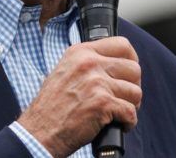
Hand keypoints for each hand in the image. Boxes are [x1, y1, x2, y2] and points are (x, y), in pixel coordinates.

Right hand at [17, 37, 141, 157]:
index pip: (122, 44)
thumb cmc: (52, 106)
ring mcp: (96, 83)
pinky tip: (118, 125)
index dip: (131, 60)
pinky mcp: (102, 104)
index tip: (128, 73)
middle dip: (133, 86)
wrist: (40, 131)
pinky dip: (128, 123)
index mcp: (80, 52)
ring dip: (131, 106)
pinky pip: (131, 112)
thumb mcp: (65, 71)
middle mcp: (89, 63)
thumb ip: (87, 63)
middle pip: (134, 69)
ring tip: (117, 113)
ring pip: (135, 92)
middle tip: (123, 98)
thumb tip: (115, 63)